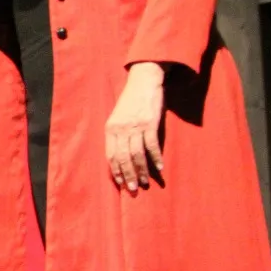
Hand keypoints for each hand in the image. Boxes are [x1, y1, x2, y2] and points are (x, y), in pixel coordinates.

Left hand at [105, 63, 165, 193]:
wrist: (143, 81)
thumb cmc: (131, 101)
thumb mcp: (118, 117)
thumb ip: (118, 134)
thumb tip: (121, 156)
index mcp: (110, 128)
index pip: (110, 155)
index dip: (115, 171)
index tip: (120, 183)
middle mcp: (121, 129)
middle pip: (123, 158)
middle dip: (128, 175)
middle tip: (133, 189)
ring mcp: (135, 126)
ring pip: (137, 154)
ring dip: (142, 171)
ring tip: (145, 183)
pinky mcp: (149, 123)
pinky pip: (152, 145)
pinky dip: (156, 158)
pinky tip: (160, 168)